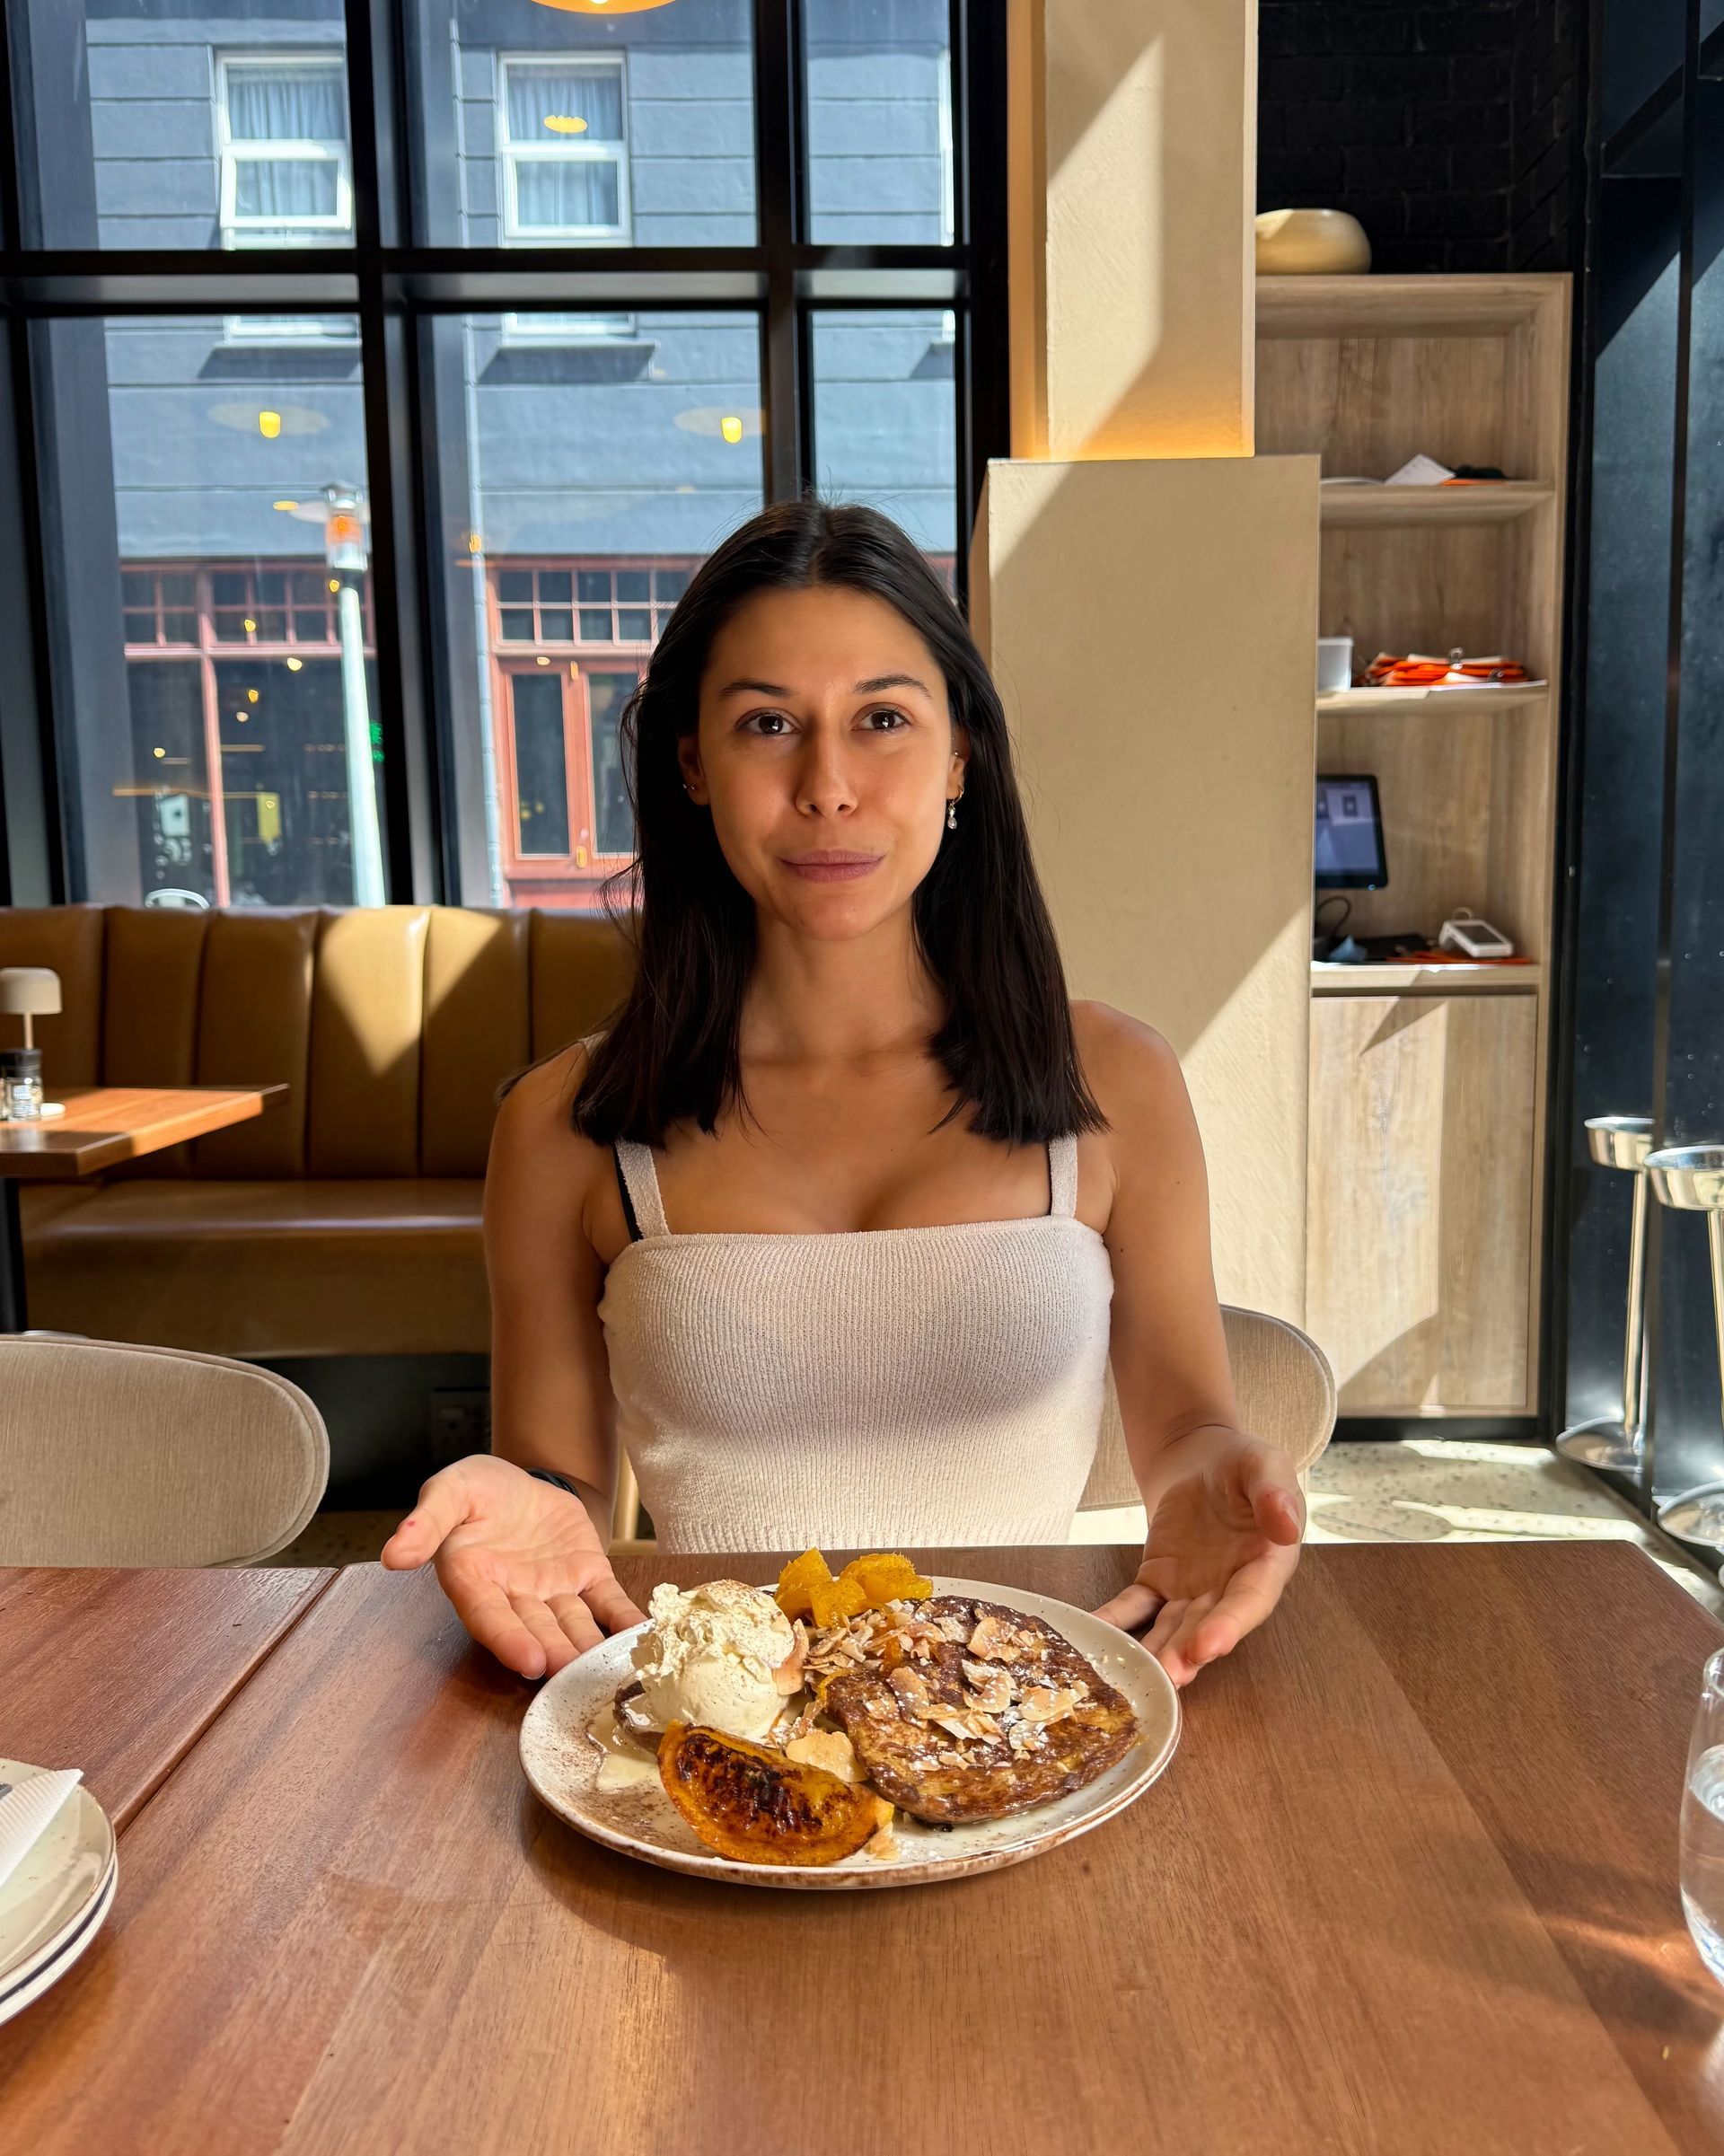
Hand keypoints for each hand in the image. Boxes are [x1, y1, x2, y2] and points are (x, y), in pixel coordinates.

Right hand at [380, 1454, 644, 1679]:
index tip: (528, 1660)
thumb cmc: (475, 1491)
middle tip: (573, 1674)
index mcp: (473, 1581)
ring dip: (589, 1647)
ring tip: (608, 1668)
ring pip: (573, 1625)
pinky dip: (623, 1619)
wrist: (517, 1479)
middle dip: (554, 1653)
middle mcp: (513, 1597)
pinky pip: (607, 1602)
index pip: (489, 1617)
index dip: (508, 1640)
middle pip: (535, 1630)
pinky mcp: (586, 1576)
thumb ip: (427, 1522)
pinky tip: (641, 1634)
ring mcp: (552, 1591)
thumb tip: (394, 1554)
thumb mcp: (449, 1492)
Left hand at [1092, 1433, 1303, 1685]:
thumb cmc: (1244, 1466)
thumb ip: (1274, 1493)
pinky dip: (1115, 1621)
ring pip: (1172, 1627)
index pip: (1249, 1601)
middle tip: (1168, 1675)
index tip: (1209, 1646)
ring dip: (1155, 1650)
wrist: (1204, 1461)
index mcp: (1266, 1566)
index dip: (1230, 1625)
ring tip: (1136, 1672)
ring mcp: (1191, 1592)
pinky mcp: (1157, 1583)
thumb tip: (1287, 1524)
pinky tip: (1096, 1634)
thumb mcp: (1265, 1467)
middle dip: (1188, 1652)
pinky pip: (1135, 1606)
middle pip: (1208, 1625)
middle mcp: (1230, 1589)